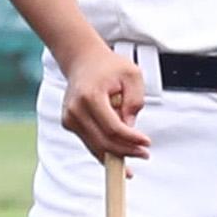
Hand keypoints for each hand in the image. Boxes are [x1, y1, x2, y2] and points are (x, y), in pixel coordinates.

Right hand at [59, 39, 148, 161]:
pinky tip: (120, 156)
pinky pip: (90, 143)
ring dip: (117, 155)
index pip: (112, 127)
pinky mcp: (70, 124)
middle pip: (103, 141)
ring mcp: (70, 118)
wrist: (83, 60)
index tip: (146, 142)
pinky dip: (106, 151)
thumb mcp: (132, 75)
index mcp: (90, 96)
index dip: (131, 139)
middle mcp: (76, 110)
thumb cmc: (107, 66)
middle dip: (126, 151)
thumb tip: (130, 126)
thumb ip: (134, 101)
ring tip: (135, 155)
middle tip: (143, 153)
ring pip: (95, 146)